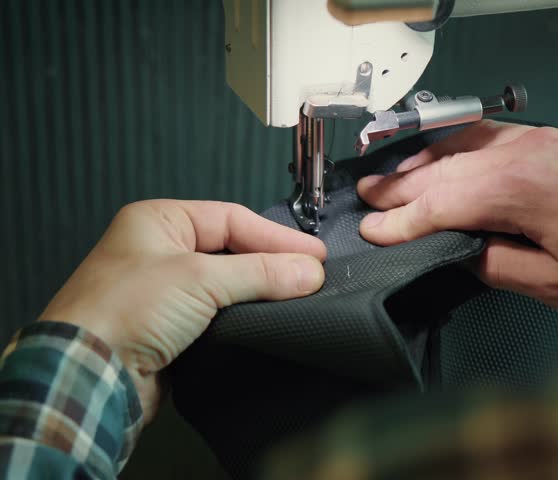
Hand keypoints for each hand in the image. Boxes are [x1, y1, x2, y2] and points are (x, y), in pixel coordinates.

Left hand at [39, 200, 326, 421]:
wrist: (87, 377)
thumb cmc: (124, 311)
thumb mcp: (200, 279)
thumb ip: (261, 272)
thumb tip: (310, 271)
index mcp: (159, 222)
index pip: (233, 220)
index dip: (277, 237)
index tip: (315, 256)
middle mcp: (161, 251)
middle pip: (233, 250)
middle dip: (272, 263)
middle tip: (313, 276)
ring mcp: (165, 292)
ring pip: (229, 285)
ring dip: (261, 292)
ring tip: (300, 297)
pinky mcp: (172, 330)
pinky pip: (220, 315)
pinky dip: (245, 318)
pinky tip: (270, 322)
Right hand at [357, 121, 557, 312]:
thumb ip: (500, 267)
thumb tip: (463, 255)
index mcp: (519, 190)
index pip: (440, 203)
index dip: (401, 221)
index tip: (373, 231)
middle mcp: (523, 154)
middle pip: (443, 168)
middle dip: (400, 187)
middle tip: (366, 198)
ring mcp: (540, 139)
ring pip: (462, 146)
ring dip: (422, 162)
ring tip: (390, 175)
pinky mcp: (555, 137)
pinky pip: (490, 134)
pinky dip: (457, 144)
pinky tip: (445, 152)